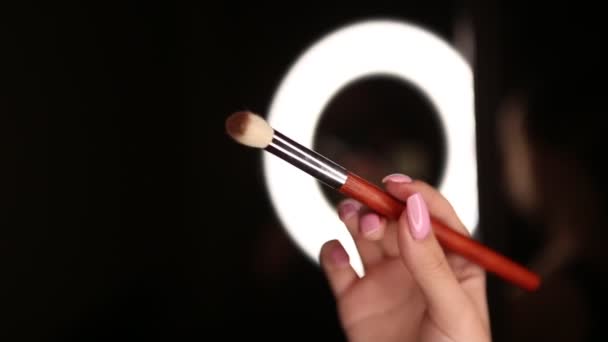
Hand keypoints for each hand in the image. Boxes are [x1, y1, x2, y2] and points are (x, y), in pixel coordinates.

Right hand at [320, 174, 489, 341]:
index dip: (415, 195)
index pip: (433, 217)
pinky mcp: (354, 300)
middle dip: (379, 206)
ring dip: (354, 220)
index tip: (395, 185)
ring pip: (363, 235)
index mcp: (451, 265)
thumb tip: (416, 212)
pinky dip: (331, 253)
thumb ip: (431, 261)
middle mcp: (415, 267)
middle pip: (393, 220)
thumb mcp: (453, 311)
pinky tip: (336, 254)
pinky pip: (337, 267)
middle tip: (367, 204)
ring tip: (352, 221)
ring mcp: (383, 282)